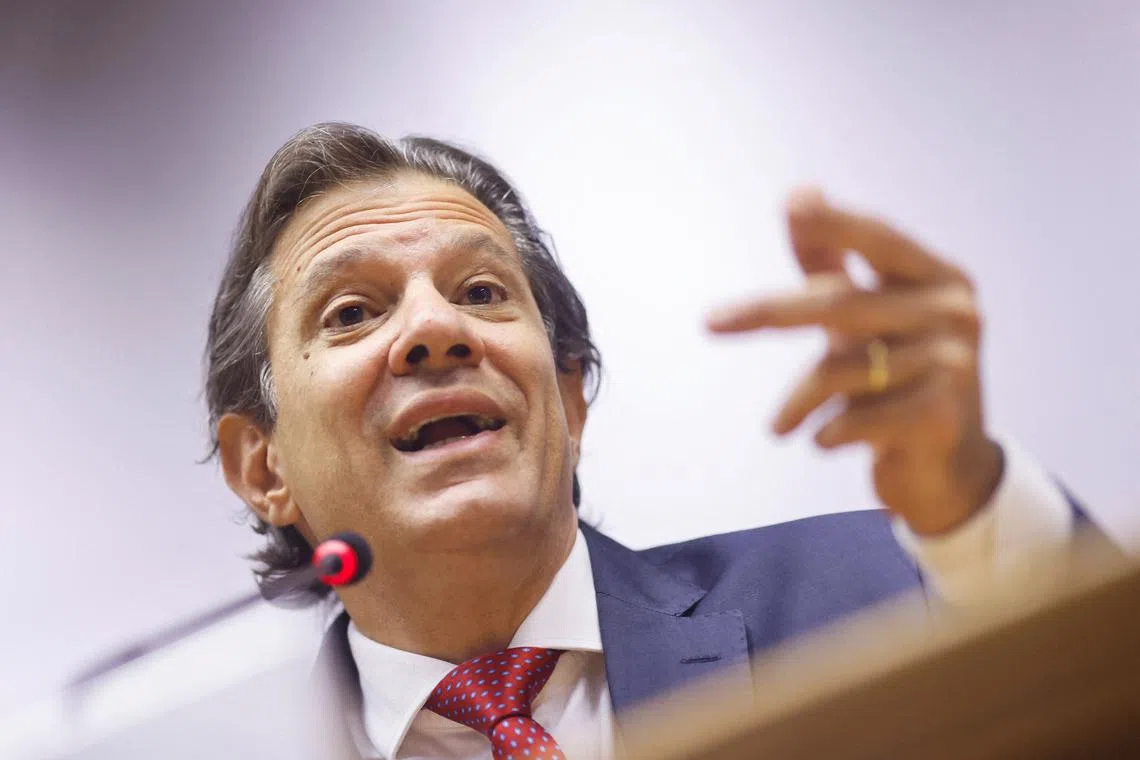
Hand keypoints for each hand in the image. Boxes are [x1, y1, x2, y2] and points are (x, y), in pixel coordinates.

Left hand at [706, 188, 1003, 535]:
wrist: (946, 470)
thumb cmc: (897, 381)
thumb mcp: (865, 319)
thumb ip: (830, 262)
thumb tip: (798, 195)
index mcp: (939, 278)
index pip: (879, 240)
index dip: (836, 223)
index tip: (791, 208)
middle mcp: (954, 312)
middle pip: (841, 303)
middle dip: (769, 313)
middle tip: (711, 323)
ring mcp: (953, 364)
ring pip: (840, 370)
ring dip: (796, 402)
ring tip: (778, 426)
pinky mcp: (941, 416)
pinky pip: (854, 418)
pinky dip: (826, 433)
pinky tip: (820, 442)